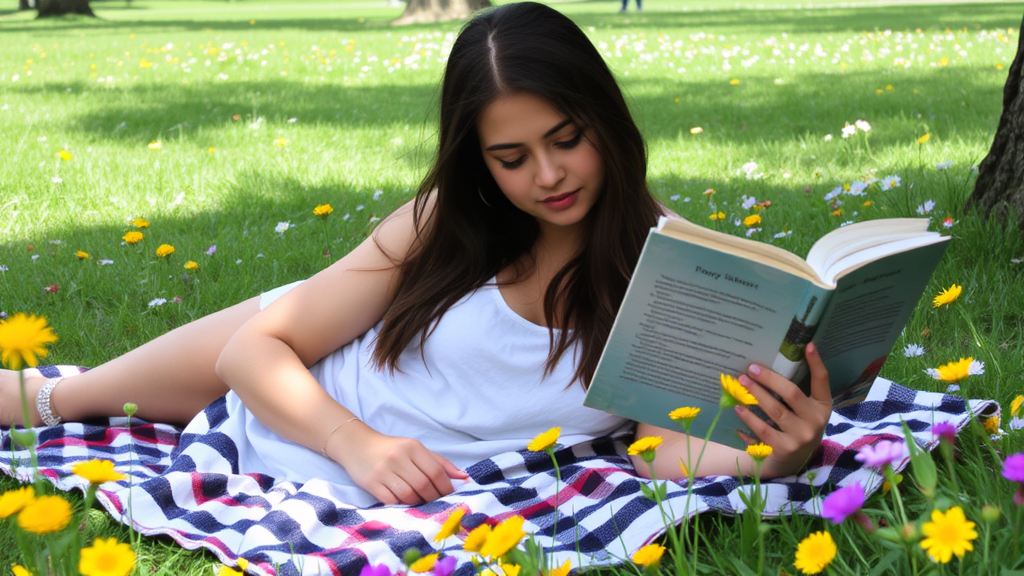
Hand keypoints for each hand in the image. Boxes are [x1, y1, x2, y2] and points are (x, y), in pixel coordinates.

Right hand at [330, 422, 469, 504]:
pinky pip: (392, 500)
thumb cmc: (392, 449)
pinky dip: (401, 505)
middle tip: (436, 503)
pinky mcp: (372, 483)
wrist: (357, 446)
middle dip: (433, 497)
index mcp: (413, 447)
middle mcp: (399, 457)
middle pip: (423, 484)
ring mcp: (384, 470)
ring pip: (408, 494)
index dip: (446, 486)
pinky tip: (404, 503)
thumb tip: (463, 477)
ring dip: (418, 503)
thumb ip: (440, 463)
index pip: (435, 471)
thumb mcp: (416, 449)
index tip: (450, 496)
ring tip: (421, 503)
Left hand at [733, 342, 832, 478]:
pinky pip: (764, 429)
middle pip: (792, 393)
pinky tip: (739, 407)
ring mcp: (802, 436)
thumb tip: (767, 366)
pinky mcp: (786, 449)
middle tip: (751, 368)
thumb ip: (793, 394)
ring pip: (775, 410)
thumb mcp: (803, 411)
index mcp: (822, 406)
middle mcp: (816, 421)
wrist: (791, 463)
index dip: (816, 363)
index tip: (808, 345)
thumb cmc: (794, 427)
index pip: (822, 381)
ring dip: (756, 394)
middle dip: (770, 378)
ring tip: (741, 382)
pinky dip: (749, 417)